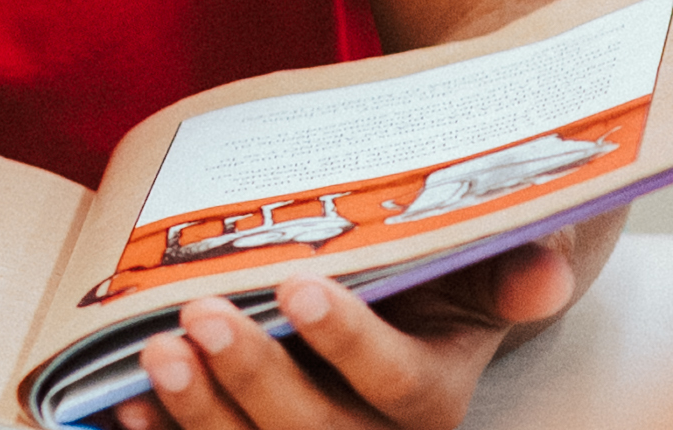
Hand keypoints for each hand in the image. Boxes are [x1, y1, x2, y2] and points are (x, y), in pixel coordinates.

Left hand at [107, 242, 583, 429]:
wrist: (391, 298)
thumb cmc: (430, 267)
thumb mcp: (476, 258)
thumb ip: (510, 262)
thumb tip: (546, 271)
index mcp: (433, 394)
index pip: (397, 382)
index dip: (350, 341)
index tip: (299, 285)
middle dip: (256, 377)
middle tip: (199, 314)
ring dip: (201, 413)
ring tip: (156, 352)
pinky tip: (126, 404)